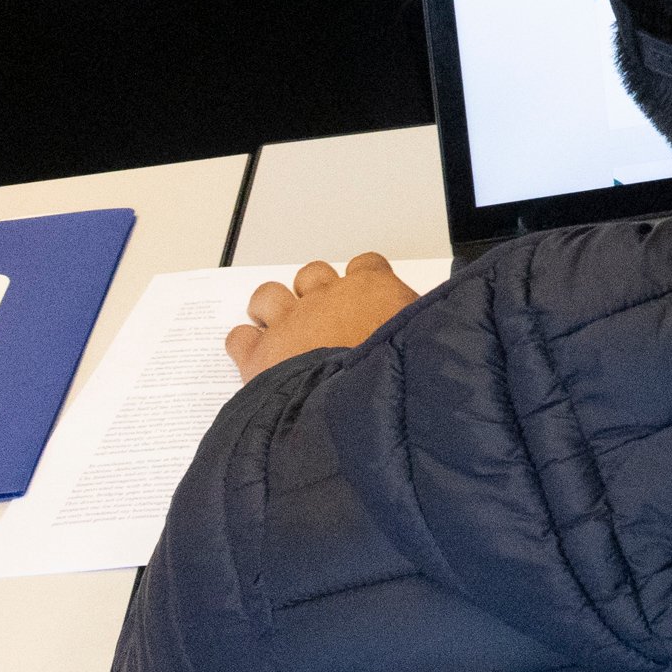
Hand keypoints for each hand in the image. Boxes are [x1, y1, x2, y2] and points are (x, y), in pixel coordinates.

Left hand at [225, 254, 415, 376]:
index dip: (366, 279)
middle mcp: (327, 297)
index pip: (368, 264)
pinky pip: (239, 336)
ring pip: (268, 295)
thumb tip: (432, 326)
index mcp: (372, 289)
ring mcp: (289, 323)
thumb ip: (423, 327)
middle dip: (315, 293)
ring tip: (283, 331)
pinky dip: (246, 344)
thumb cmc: (401, 375)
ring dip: (273, 310)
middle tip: (325, 320)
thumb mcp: (430, 342)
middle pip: (313, 274)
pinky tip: (258, 358)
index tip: (370, 298)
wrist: (361, 407)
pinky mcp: (260, 354)